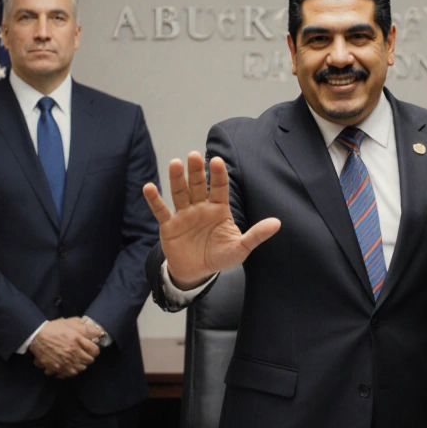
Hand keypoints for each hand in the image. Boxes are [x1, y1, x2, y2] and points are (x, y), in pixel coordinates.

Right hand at [29, 318, 100, 378]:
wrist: (36, 336)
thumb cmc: (53, 328)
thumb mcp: (70, 323)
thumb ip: (85, 327)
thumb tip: (98, 331)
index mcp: (77, 340)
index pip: (95, 351)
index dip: (95, 350)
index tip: (92, 349)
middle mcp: (72, 352)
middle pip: (88, 361)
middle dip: (88, 358)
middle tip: (85, 355)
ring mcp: (64, 361)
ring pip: (80, 369)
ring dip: (80, 365)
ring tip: (77, 361)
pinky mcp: (56, 367)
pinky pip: (68, 374)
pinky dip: (70, 372)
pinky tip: (69, 367)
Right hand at [142, 152, 279, 288]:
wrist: (197, 272)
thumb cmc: (220, 257)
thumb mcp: (240, 248)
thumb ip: (256, 235)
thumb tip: (277, 223)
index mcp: (218, 209)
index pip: (219, 188)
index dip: (218, 175)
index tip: (218, 161)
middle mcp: (200, 207)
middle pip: (197, 185)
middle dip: (196, 171)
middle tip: (194, 155)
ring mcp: (184, 215)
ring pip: (180, 193)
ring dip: (177, 179)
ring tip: (175, 163)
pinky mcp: (169, 226)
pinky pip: (161, 211)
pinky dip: (154, 200)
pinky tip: (149, 187)